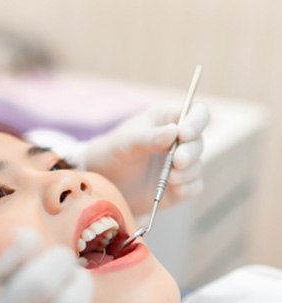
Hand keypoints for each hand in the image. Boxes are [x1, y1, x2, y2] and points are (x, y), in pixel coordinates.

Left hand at [84, 102, 209, 214]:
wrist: (104, 182)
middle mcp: (178, 141)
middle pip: (199, 142)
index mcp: (168, 120)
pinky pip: (194, 187)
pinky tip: (174, 189)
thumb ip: (150, 137)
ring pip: (197, 166)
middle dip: (190, 152)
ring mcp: (180, 164)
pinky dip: (187, 188)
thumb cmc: (113, 153)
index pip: (196, 113)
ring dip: (187, 172)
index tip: (184, 133)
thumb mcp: (127, 142)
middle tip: (177, 161)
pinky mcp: (180, 185)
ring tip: (169, 177)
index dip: (196, 122)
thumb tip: (176, 131)